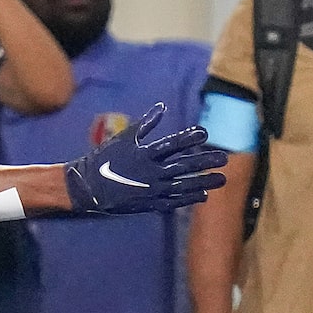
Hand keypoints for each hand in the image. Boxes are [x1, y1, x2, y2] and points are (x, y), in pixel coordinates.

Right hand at [64, 103, 228, 216]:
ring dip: (204, 182)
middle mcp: (151, 172)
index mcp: (145, 154)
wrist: (88, 188)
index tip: (205, 133)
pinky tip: (202, 195)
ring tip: (221, 180)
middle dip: (205, 162)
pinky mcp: (149, 204)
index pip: (173, 144)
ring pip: (184, 186)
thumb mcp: (123, 138)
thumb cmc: (104, 159)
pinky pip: (173, 202)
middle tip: (224, 159)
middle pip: (184, 166)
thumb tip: (161, 108)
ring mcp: (152, 190)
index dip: (190, 138)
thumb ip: (145, 124)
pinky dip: (188, 198)